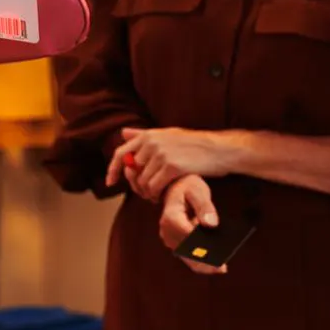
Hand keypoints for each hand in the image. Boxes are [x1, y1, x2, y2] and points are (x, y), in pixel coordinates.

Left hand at [108, 127, 242, 200]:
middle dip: (138, 185)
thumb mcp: (167, 134)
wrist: (219, 149)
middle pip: (133, 173)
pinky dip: (157, 195)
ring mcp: (161, 154)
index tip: (110, 182)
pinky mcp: (171, 167)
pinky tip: (164, 196)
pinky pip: (154, 187)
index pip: (121, 153)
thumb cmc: (194, 144)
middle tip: (149, 193)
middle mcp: (152, 143)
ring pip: (143, 182)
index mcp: (149, 135)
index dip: (113, 169)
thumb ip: (143, 134)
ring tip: (159, 194)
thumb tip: (123, 133)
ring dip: (149, 192)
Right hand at [159, 175, 224, 274]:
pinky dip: (199, 262)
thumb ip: (205, 206)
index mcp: (171, 216)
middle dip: (204, 259)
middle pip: (186, 250)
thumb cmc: (188, 186)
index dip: (202, 245)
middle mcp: (166, 230)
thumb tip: (212, 225)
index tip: (218, 252)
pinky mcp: (173, 242)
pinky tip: (215, 266)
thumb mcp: (198, 190)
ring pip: (186, 256)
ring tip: (221, 268)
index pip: (187, 235)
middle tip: (222, 267)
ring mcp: (168, 238)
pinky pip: (186, 255)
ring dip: (202, 264)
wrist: (174, 186)